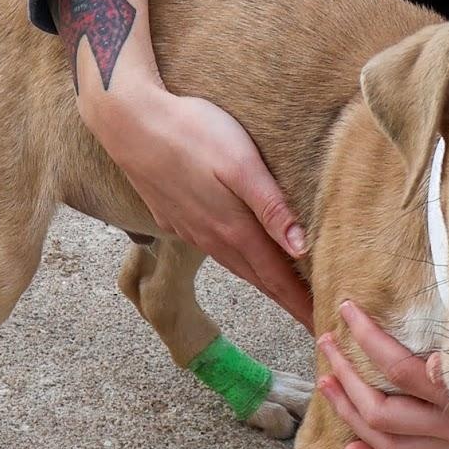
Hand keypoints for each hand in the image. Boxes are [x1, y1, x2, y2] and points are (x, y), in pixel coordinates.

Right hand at [89, 84, 313, 330]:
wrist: (127, 120)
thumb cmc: (191, 132)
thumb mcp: (240, 163)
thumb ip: (271, 206)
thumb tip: (301, 249)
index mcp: (234, 229)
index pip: (277, 278)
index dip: (301, 305)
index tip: (321, 327)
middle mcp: (213, 238)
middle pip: (260, 279)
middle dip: (288, 302)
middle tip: (313, 321)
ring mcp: (191, 231)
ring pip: (237, 266)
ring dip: (264, 284)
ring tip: (285, 296)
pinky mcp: (175, 218)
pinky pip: (215, 250)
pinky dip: (239, 263)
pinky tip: (243, 258)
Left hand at [317, 300, 448, 448]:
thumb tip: (435, 366)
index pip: (401, 369)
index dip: (368, 338)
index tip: (346, 309)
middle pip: (382, 410)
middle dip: (347, 373)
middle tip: (327, 340)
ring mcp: (447, 444)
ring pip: (384, 440)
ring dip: (347, 410)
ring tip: (326, 381)